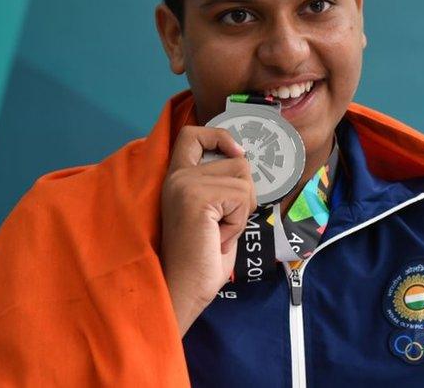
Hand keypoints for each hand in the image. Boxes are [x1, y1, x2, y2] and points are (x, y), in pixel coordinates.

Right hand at [160, 126, 256, 334]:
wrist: (184, 289)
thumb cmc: (201, 259)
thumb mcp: (213, 212)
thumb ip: (221, 186)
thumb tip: (246, 163)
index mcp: (177, 178)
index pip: (192, 134)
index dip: (219, 136)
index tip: (236, 154)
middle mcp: (177, 176)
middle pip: (237, 161)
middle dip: (244, 195)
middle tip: (223, 225)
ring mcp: (185, 185)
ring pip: (244, 179)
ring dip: (241, 212)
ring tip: (218, 233)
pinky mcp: (197, 198)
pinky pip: (241, 198)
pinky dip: (238, 223)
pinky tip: (218, 238)